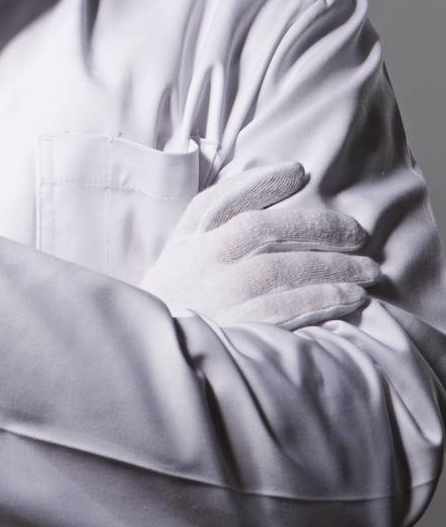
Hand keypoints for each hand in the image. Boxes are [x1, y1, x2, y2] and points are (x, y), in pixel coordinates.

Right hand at [140, 159, 380, 328]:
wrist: (158, 354)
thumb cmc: (178, 293)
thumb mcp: (182, 247)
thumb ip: (215, 213)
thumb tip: (280, 179)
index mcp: (191, 241)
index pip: (226, 202)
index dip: (262, 182)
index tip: (300, 172)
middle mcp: (205, 264)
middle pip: (266, 233)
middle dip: (317, 228)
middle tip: (359, 233)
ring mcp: (222, 298)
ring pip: (283, 271)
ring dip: (333, 267)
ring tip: (368, 270)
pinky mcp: (240, 332)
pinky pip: (288, 310)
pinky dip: (323, 300)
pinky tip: (351, 297)